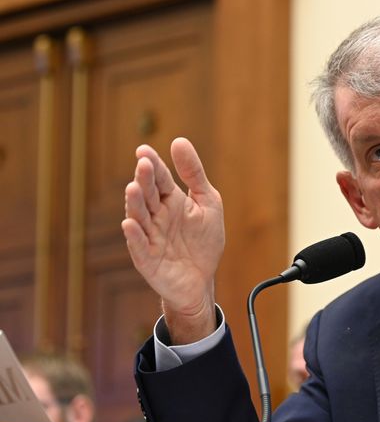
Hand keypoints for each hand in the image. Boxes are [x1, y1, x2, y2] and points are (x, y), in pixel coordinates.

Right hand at [121, 137, 223, 343]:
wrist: (202, 280)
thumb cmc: (204, 241)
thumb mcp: (207, 202)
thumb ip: (194, 174)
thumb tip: (179, 141)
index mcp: (171, 200)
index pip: (159, 178)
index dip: (153, 165)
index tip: (144, 150)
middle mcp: (156, 216)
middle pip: (147, 194)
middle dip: (144, 180)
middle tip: (144, 164)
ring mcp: (149, 236)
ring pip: (138, 217)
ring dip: (134, 203)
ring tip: (133, 188)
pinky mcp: (147, 258)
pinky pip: (139, 246)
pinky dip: (134, 235)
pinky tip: (130, 224)